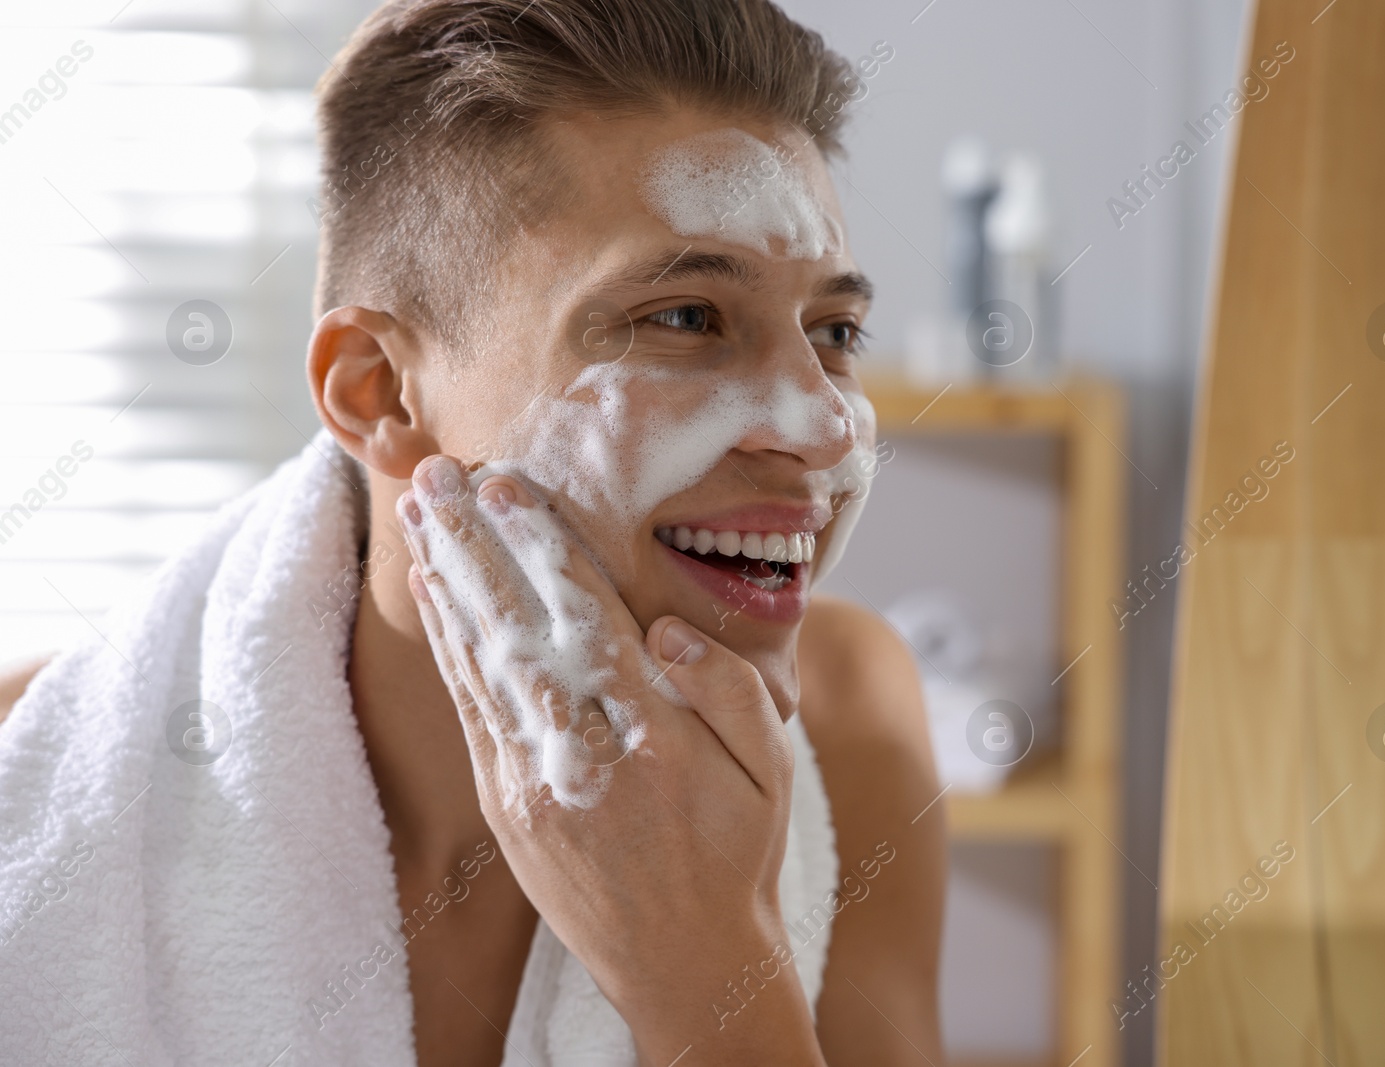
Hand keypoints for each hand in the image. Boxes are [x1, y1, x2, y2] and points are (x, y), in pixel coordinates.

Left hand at [397, 455, 820, 1063]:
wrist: (684, 964)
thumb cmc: (736, 858)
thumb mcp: (772, 775)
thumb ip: (730, 694)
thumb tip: (666, 629)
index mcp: (653, 736)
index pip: (587, 617)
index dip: (543, 546)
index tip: (509, 485)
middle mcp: (581, 753)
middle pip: (517, 624)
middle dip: (474, 541)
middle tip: (438, 471)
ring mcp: (530, 782)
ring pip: (479, 660)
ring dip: (448, 578)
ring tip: (422, 512)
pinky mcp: (504, 805)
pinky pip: (468, 708)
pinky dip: (447, 645)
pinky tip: (436, 595)